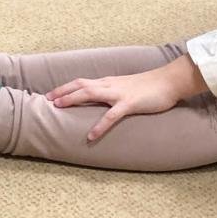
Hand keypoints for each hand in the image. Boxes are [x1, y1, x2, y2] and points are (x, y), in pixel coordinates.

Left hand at [48, 61, 199, 141]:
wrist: (169, 81)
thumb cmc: (149, 86)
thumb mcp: (125, 88)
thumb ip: (112, 92)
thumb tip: (100, 100)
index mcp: (108, 82)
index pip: (81, 82)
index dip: (65, 87)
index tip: (50, 94)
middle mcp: (109, 85)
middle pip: (80, 85)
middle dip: (62, 91)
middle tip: (47, 100)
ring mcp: (119, 93)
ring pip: (90, 93)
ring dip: (72, 99)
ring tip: (58, 108)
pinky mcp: (130, 104)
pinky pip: (111, 115)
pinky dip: (99, 126)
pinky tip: (91, 136)